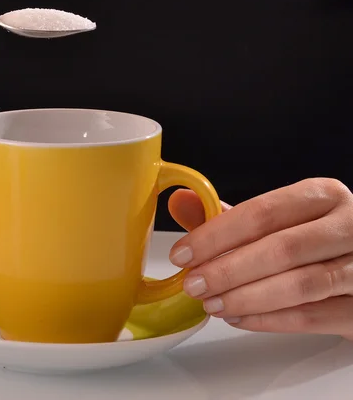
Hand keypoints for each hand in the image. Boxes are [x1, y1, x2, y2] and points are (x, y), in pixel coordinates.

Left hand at [168, 178, 352, 338]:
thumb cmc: (314, 239)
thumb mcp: (278, 220)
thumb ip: (229, 215)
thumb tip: (180, 200)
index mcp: (323, 196)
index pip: (263, 212)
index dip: (217, 235)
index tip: (183, 254)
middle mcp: (350, 226)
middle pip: (281, 249)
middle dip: (228, 270)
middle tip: (193, 285)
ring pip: (300, 285)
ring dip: (246, 298)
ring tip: (212, 304)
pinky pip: (314, 317)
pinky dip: (270, 320)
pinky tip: (239, 318)